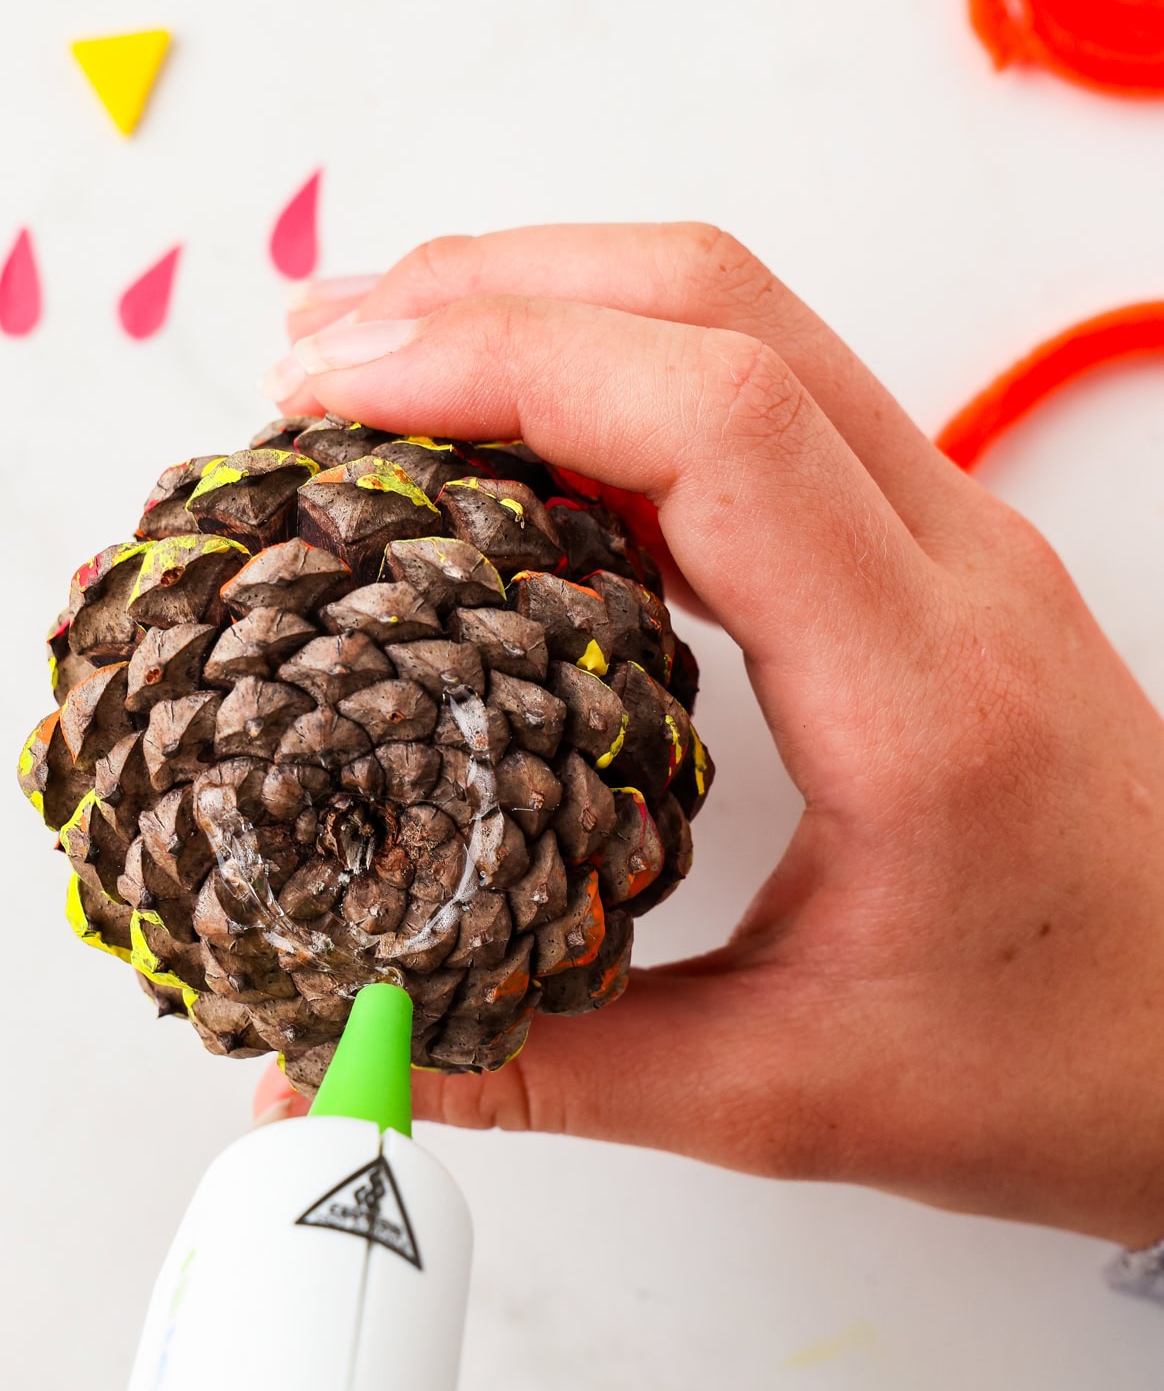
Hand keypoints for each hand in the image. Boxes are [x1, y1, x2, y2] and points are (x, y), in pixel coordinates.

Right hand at [255, 225, 1163, 1246]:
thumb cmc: (1077, 1060)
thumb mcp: (798, 1098)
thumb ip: (558, 1071)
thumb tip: (348, 1056)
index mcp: (923, 685)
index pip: (716, 423)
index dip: (503, 367)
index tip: (334, 396)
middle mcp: (949, 564)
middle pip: (719, 305)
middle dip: (491, 292)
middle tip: (313, 360)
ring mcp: (945, 537)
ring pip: (740, 320)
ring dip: (544, 309)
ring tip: (371, 369)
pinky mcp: (923, 553)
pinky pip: (753, 399)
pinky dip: (604, 380)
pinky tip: (502, 446)